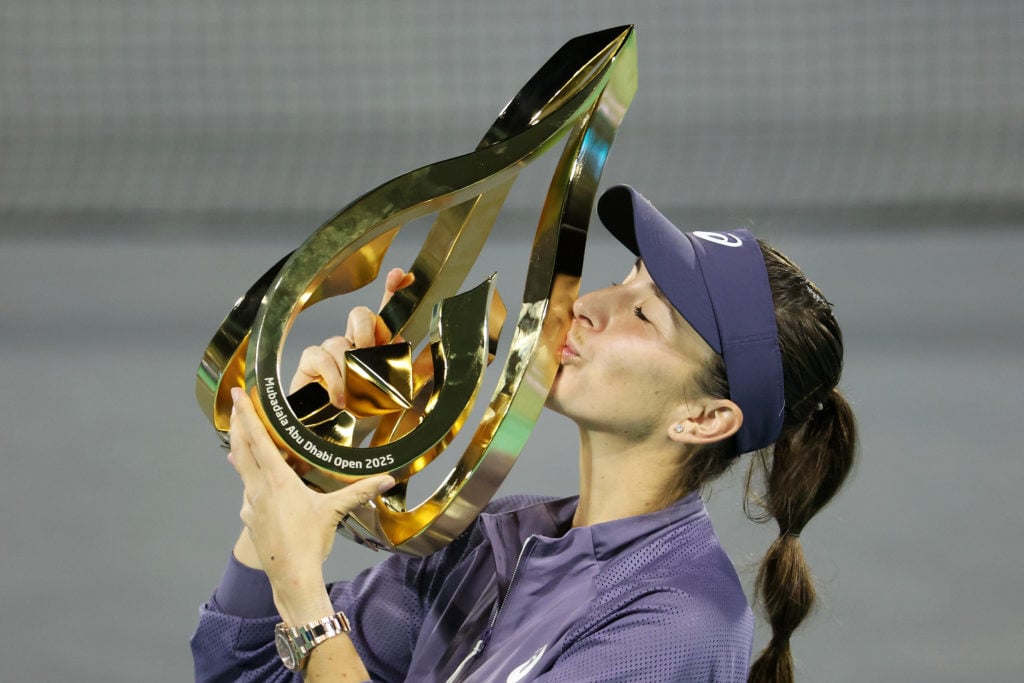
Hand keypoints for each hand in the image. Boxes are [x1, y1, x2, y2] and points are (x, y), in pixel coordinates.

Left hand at [227, 385, 394, 623]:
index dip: (248, 414)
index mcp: (277, 480)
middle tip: (235, 404)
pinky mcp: (249, 519)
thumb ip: (361, 491)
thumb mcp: (335, 511)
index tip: (238, 393)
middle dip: (239, 424)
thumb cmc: (310, 543)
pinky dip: (249, 479)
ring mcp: (250, 505)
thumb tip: (388, 478)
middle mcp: (258, 489)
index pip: (259, 439)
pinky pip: (247, 492)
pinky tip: (255, 484)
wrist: (290, 577)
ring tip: (240, 438)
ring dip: (242, 451)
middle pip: (242, 449)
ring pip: (242, 470)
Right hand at [289, 268, 414, 406]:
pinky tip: (340, 399)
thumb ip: (411, 372)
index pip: (384, 314)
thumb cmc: (362, 409)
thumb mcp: (394, 392)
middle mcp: (353, 342)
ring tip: (354, 395)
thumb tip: (426, 351)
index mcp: (375, 346)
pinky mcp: (311, 361)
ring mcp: (330, 349)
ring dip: (349, 370)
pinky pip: (321, 358)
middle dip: (367, 330)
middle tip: (369, 354)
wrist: (332, 433)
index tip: (401, 275)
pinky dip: (334, 381)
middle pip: (360, 314)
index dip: (392, 290)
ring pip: (339, 342)